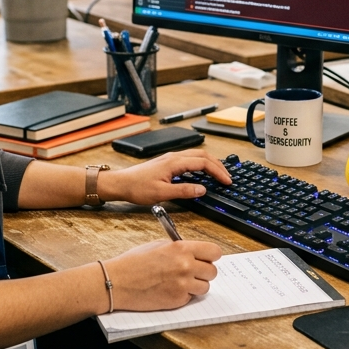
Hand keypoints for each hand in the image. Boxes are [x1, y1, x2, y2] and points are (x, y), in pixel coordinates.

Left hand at [99, 149, 232, 204]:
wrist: (121, 183)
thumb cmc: (137, 188)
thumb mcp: (162, 193)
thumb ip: (184, 191)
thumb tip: (202, 189)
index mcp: (175, 162)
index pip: (203, 162)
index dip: (218, 171)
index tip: (227, 181)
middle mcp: (174, 156)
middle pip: (203, 155)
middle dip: (218, 165)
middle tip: (227, 177)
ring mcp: (171, 158)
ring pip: (197, 155)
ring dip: (210, 163)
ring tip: (219, 174)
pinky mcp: (168, 162)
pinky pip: (190, 159)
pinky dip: (201, 164)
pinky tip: (202, 174)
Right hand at [102, 239, 221, 310]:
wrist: (118, 282)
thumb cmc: (134, 262)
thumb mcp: (158, 245)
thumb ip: (180, 248)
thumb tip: (195, 252)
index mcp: (182, 248)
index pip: (214, 252)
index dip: (211, 256)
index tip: (207, 259)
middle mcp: (186, 266)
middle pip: (212, 271)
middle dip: (204, 272)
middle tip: (192, 272)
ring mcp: (183, 284)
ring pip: (205, 287)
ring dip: (196, 285)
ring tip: (180, 282)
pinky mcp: (177, 300)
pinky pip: (191, 298)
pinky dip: (184, 295)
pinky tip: (170, 290)